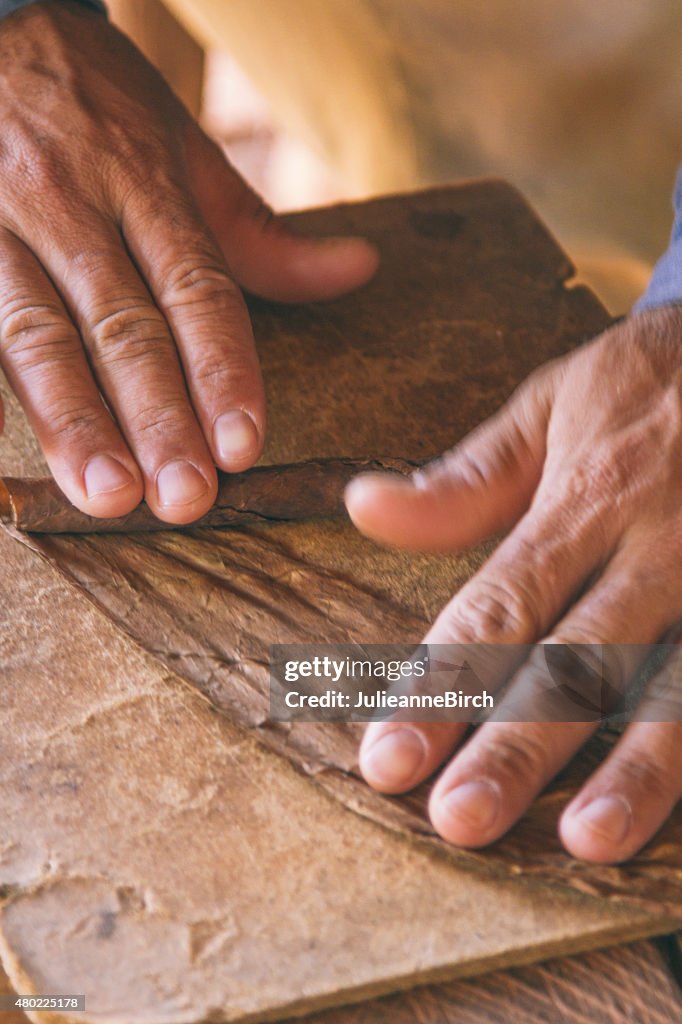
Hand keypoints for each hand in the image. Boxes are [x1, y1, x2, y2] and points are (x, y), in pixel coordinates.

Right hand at [0, 1, 376, 522]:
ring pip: (39, 335)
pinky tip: (6, 449)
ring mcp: (1, 228)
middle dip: (156, 417)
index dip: (222, 369)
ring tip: (108, 495)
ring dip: (74, 422)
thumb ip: (263, 233)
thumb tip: (360, 269)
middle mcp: (74, 208)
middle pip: (122, 326)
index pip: (195, 289)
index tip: (243, 445)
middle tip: (186, 497)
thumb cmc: (103, 109)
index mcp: (145, 185)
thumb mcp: (187, 153)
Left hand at [346, 306, 681, 862]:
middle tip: (459, 821)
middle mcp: (659, 547)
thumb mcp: (555, 405)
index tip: (389, 759)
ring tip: (587, 839)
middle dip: (519, 746)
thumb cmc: (653, 385)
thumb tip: (362, 509)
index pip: (500, 610)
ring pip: (678, 683)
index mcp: (588, 499)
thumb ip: (466, 476)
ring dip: (636, 766)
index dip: (442, 687)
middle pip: (580, 659)